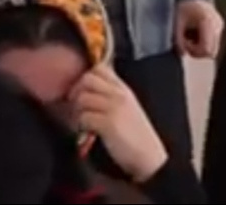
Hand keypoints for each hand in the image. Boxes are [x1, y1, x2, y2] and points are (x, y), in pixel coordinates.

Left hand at [71, 65, 167, 181]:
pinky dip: (82, 125)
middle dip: (77, 92)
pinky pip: (84, 117)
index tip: (83, 92)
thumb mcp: (127, 108)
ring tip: (83, 122)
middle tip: (77, 107)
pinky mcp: (109, 124)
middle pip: (87, 79)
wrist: (149, 157)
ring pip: (82, 98)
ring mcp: (114, 109)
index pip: (99, 68)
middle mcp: (119, 95)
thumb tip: (85, 91)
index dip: (85, 78)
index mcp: (123, 89)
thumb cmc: (135, 135)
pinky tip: (88, 132)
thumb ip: (111, 96)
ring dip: (77, 111)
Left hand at [174, 0, 222, 57]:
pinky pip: (213, 44)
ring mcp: (220, 26)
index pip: (206, 50)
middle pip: (211, 52)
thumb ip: (178, 39)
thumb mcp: (177, 22)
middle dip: (197, 52)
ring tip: (190, 37)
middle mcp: (217, 24)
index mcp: (207, 21)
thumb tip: (182, 54)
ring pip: (213, 50)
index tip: (184, 43)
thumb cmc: (183, 7)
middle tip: (186, 42)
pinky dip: (204, 44)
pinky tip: (195, 35)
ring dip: (200, 49)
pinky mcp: (219, 28)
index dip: (194, 51)